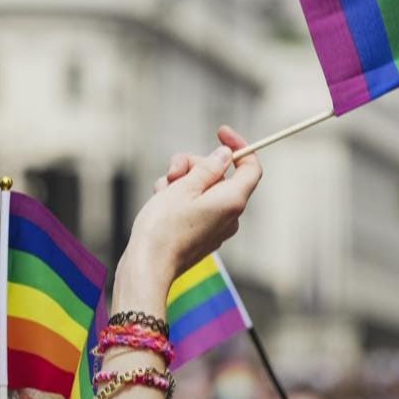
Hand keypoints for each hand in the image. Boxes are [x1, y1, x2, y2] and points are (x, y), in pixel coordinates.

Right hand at [125, 125, 261, 287]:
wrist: (147, 266)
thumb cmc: (163, 227)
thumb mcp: (183, 187)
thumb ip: (207, 168)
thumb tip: (225, 156)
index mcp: (232, 201)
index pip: (251, 167)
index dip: (239, 146)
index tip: (219, 132)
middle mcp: (230, 215)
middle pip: (220, 175)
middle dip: (194, 165)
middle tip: (172, 171)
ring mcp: (216, 227)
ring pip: (203, 189)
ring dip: (181, 182)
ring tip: (161, 192)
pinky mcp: (201, 234)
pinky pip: (196, 206)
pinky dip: (179, 198)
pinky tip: (161, 203)